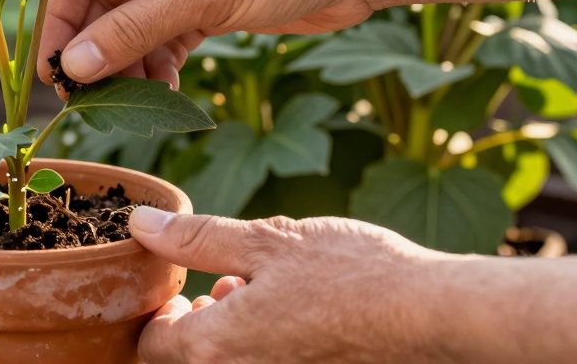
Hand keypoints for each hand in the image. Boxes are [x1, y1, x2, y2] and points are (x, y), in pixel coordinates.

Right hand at [39, 0, 374, 86]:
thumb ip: (134, 30)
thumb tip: (76, 66)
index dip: (60, 20)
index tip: (51, 71)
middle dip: (94, 47)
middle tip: (84, 97)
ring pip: (133, 21)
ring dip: (126, 60)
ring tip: (126, 100)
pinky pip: (165, 33)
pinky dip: (159, 61)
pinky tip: (163, 88)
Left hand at [128, 208, 446, 362]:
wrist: (435, 316)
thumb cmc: (353, 275)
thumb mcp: (267, 240)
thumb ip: (198, 239)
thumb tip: (142, 225)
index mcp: (216, 348)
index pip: (153, 345)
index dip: (158, 310)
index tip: (178, 284)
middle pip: (190, 360)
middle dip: (195, 322)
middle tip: (218, 285)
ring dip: (230, 333)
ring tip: (256, 291)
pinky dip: (265, 347)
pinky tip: (293, 314)